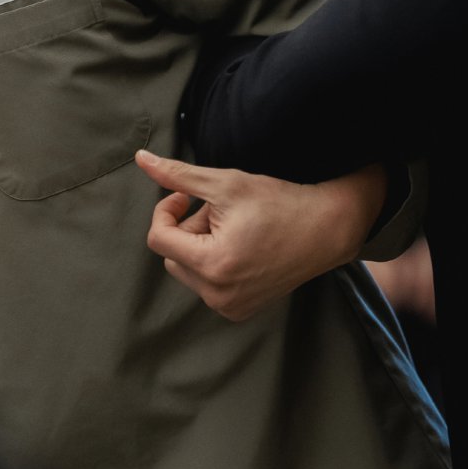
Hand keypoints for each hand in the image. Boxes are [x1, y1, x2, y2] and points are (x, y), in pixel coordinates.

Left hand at [138, 150, 385, 320]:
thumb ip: (177, 175)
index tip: (186, 196)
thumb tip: (140, 158)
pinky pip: (206, 284)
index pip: (158, 238)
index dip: (166, 210)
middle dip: (187, 229)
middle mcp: (218, 295)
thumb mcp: (224, 183)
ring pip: (187, 270)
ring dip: (199, 245)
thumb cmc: (278, 203)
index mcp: (212, 265)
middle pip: (172, 255)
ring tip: (232, 228)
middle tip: (218, 211)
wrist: (327, 229)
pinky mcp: (240, 310)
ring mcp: (230, 307)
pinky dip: (213, 263)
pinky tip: (241, 247)